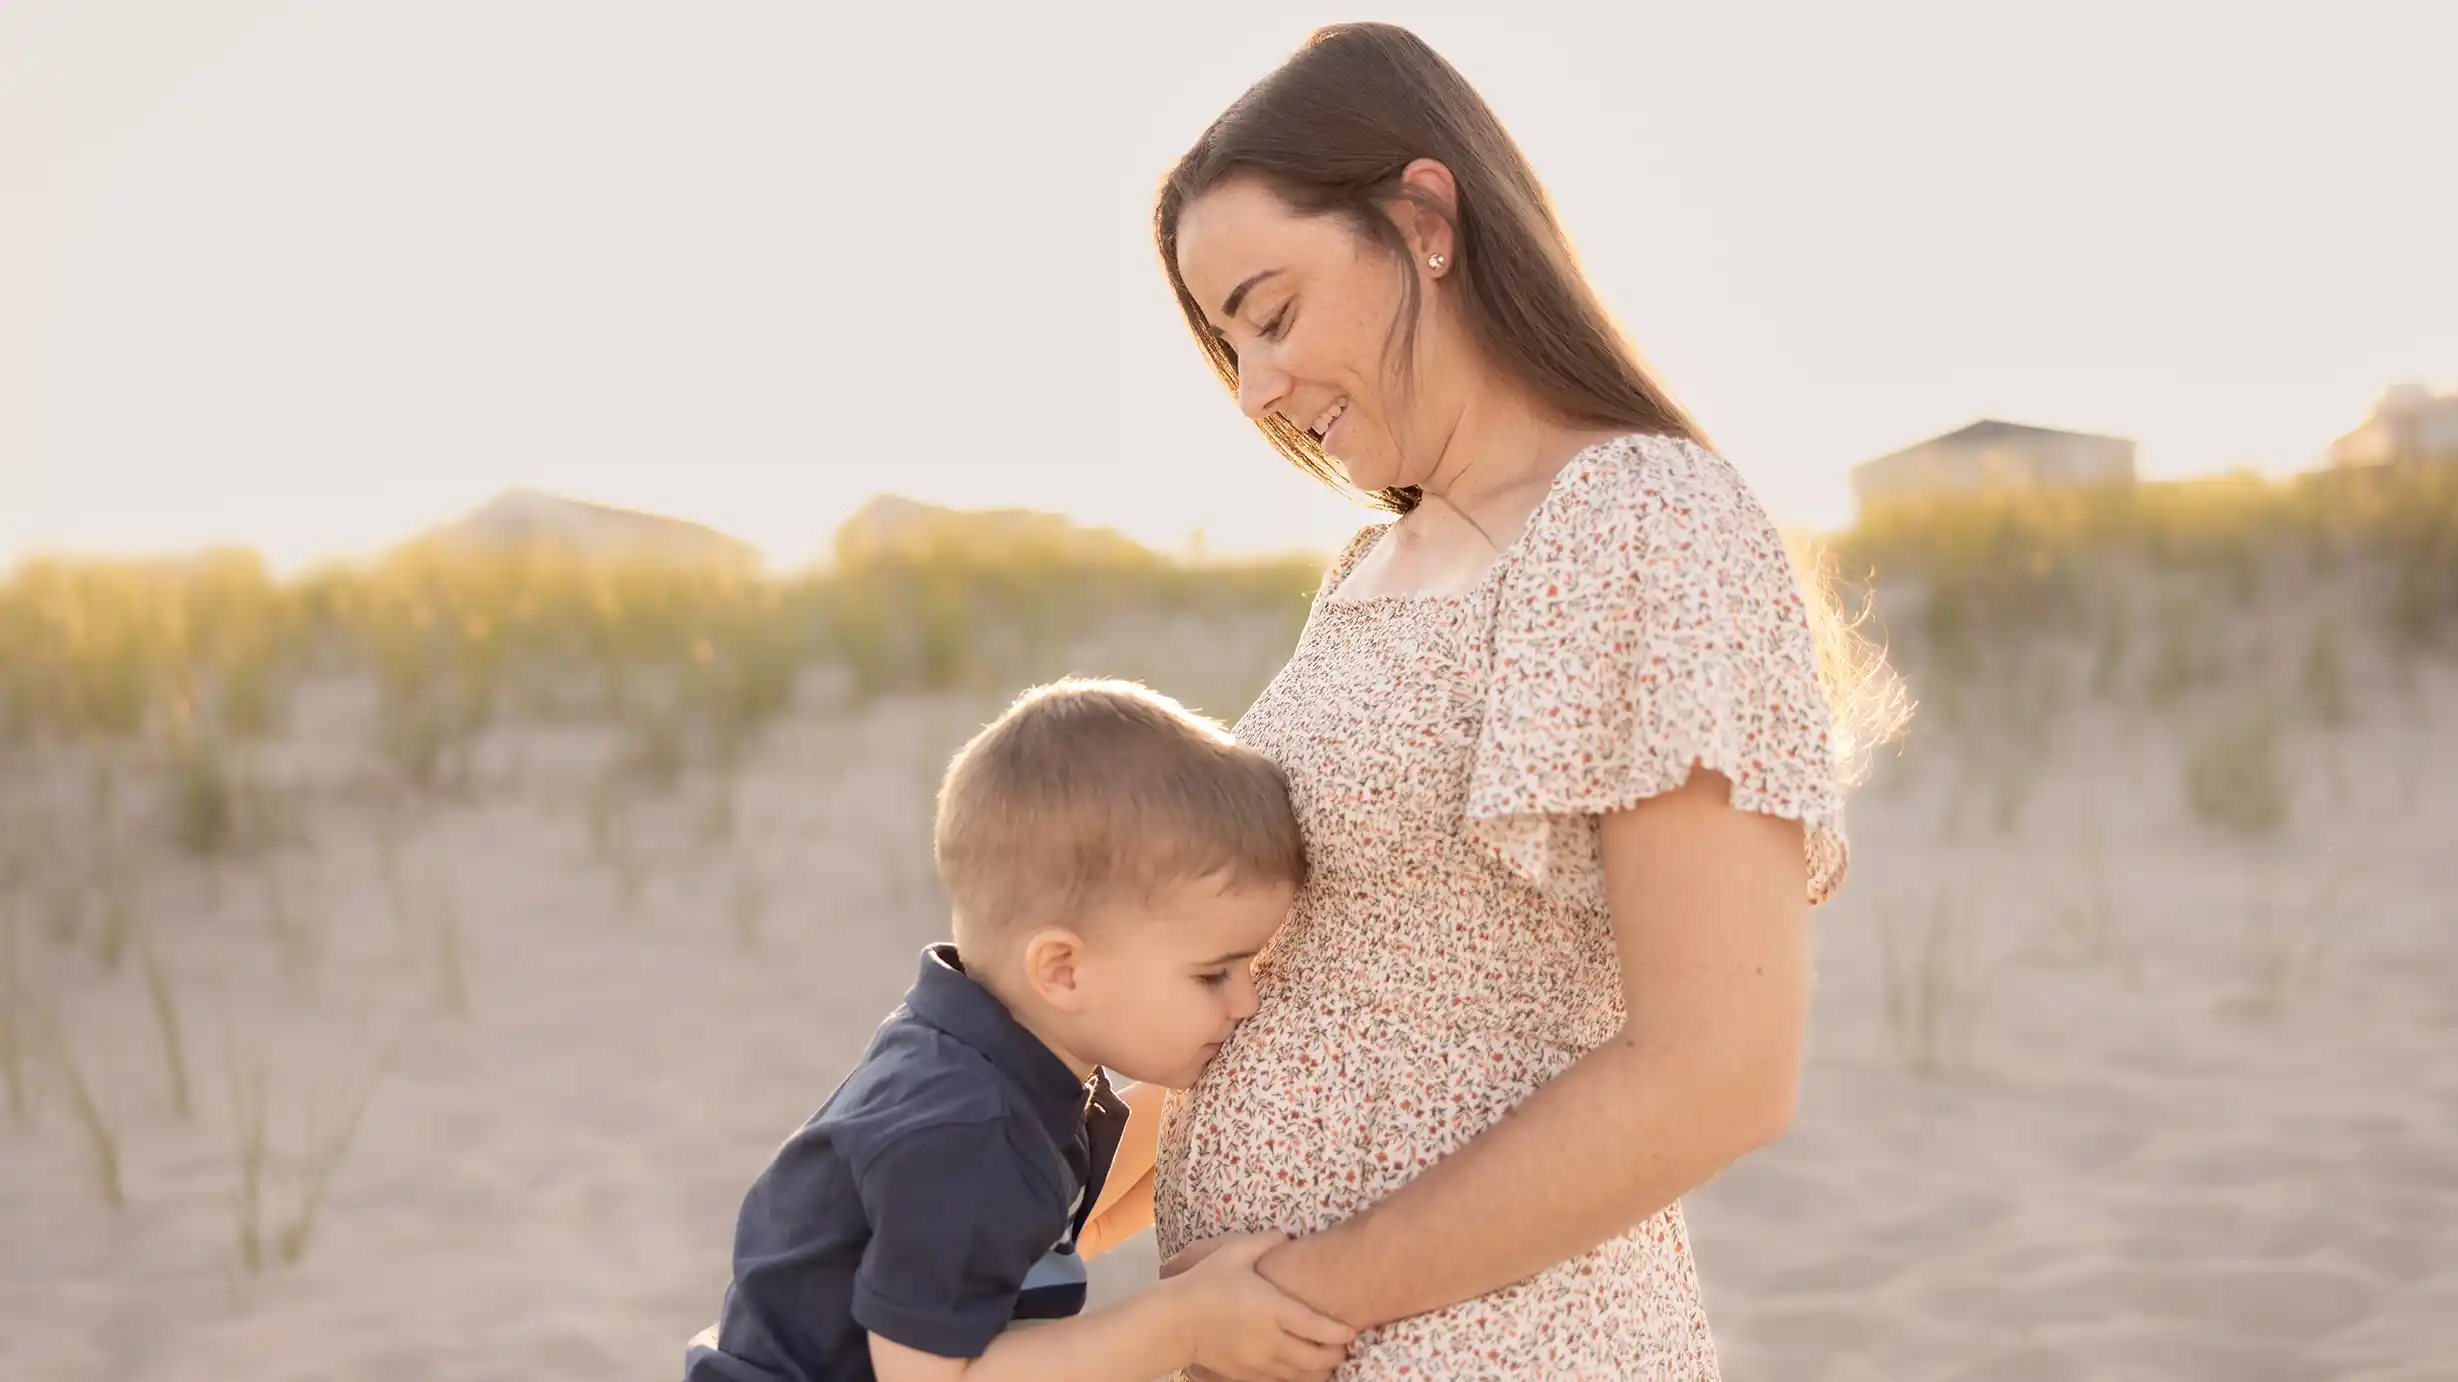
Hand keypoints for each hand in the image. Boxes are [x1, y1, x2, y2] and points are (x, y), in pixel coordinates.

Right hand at [1168, 1233, 1353, 1381]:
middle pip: (1315, 1357)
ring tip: (1330, 1360)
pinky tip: (1304, 1372)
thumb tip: (1287, 1237)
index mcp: (1271, 1309)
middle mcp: (1270, 1340)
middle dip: (1336, 1354)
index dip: (1339, 1332)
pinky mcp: (1247, 1375)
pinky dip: (1298, 1379)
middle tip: (1345, 1346)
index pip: (1317, 1327)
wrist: (1175, 1322)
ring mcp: (1259, 1362)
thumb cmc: (1206, 1283)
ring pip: (1301, 1375)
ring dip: (1321, 1370)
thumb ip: (1265, 1241)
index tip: (1352, 1330)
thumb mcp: (1233, 1252)